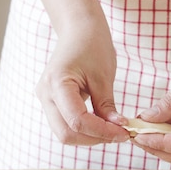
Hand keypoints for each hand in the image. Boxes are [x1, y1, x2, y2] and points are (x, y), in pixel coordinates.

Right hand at [35, 17, 128, 145]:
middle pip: (66, 134)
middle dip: (94, 139)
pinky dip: (85, 131)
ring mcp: (46, 101)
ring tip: (112, 130)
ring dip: (90, 137)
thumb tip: (118, 129)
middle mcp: (46, 95)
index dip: (102, 131)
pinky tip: (102, 125)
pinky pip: (66, 126)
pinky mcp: (53, 104)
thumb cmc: (91, 46)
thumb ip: (107, 106)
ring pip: (65, 134)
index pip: (77, 121)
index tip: (124, 132)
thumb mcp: (103, 77)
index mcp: (57, 84)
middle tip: (119, 135)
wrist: (78, 31)